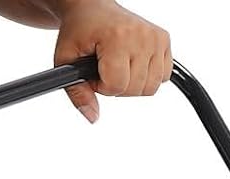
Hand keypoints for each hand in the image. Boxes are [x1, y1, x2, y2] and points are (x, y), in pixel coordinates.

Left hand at [54, 1, 171, 123]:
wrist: (92, 7)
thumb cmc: (79, 30)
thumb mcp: (66, 60)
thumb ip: (76, 92)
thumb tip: (93, 117)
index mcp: (117, 36)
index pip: (117, 85)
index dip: (101, 86)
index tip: (94, 70)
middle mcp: (140, 35)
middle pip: (135, 89)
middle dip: (117, 86)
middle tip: (105, 67)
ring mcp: (155, 37)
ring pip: (151, 88)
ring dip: (132, 84)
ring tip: (118, 65)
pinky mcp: (164, 40)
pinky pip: (163, 77)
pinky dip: (147, 77)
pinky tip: (133, 63)